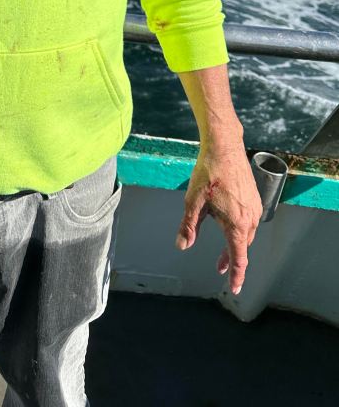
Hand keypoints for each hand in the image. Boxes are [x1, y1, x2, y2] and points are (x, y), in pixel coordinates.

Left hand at [175, 140, 261, 294]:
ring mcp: (254, 207)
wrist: (224, 148)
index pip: (239, 258)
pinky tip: (229, 223)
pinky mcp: (254, 197)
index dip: (236, 275)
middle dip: (232, 259)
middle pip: (242, 246)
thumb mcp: (193, 201)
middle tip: (219, 266)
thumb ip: (189, 226)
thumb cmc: (208, 172)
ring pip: (246, 234)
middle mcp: (250, 218)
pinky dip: (240, 229)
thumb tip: (183, 246)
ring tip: (224, 250)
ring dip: (235, 243)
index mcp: (236, 223)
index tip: (234, 289)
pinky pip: (249, 220)